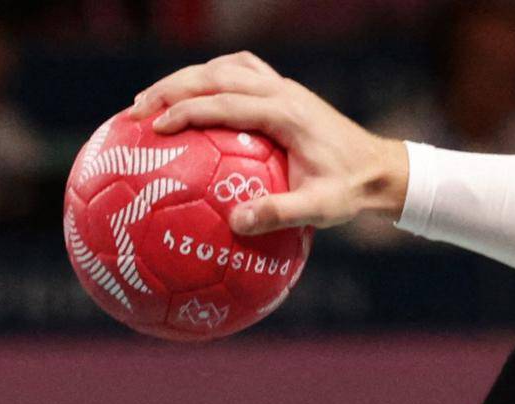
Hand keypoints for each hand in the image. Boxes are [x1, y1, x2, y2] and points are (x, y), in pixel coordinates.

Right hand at [128, 52, 408, 234]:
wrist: (380, 168)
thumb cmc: (350, 191)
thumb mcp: (319, 209)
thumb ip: (279, 214)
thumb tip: (235, 224)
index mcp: (284, 113)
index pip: (224, 103)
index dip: (185, 111)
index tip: (153, 128)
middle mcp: (281, 91)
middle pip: (214, 75)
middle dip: (170, 88)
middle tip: (135, 111)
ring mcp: (281, 86)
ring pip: (223, 67)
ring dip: (185, 79)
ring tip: (152, 102)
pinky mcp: (282, 91)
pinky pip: (238, 73)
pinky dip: (208, 81)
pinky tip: (189, 103)